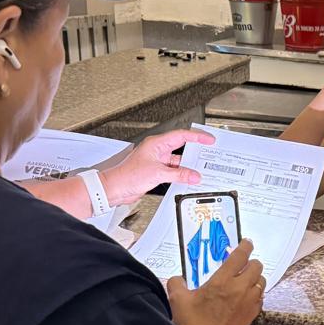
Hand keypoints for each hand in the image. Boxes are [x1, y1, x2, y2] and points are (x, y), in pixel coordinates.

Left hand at [100, 129, 214, 205]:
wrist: (115, 188)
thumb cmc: (127, 175)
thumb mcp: (158, 173)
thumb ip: (178, 174)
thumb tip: (193, 175)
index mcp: (156, 144)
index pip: (181, 136)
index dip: (197, 136)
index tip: (208, 139)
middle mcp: (157, 150)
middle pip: (181, 148)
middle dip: (194, 152)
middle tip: (208, 153)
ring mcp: (157, 161)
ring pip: (178, 162)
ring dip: (187, 167)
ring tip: (199, 171)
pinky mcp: (156, 171)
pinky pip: (173, 171)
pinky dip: (181, 175)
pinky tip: (187, 179)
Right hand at [166, 239, 264, 324]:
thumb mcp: (178, 300)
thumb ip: (177, 284)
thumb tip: (177, 279)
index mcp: (222, 281)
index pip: (240, 256)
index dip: (245, 246)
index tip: (246, 242)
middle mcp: (239, 289)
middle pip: (256, 266)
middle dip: (250, 262)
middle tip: (242, 263)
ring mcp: (248, 303)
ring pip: (261, 281)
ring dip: (255, 277)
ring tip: (245, 278)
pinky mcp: (251, 315)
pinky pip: (260, 297)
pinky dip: (256, 292)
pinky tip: (246, 295)